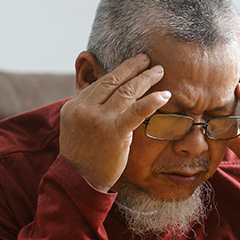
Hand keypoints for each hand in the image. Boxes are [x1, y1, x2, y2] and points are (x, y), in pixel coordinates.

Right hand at [59, 53, 170, 191]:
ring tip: (159, 71)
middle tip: (147, 59)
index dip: (119, 73)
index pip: (100, 84)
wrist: (79, 180)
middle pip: (113, 81)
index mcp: (74, 105)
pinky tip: (165, 95)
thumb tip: (107, 98)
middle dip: (132, 67)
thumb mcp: (77, 127)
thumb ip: (90, 111)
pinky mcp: (115, 132)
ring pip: (127, 92)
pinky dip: (152, 101)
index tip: (132, 66)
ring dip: (146, 78)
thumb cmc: (82, 157)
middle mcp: (85, 109)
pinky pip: (137, 112)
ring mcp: (100, 120)